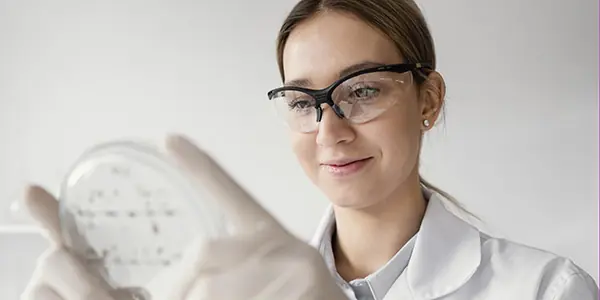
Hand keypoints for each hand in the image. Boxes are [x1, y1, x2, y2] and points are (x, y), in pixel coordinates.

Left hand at [21, 135, 346, 299]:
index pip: (229, 192)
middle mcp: (281, 245)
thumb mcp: (267, 270)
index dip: (198, 165)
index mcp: (268, 234)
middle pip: (201, 252)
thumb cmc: (294, 293)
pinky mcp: (302, 290)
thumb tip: (189, 266)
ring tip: (242, 298)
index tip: (168, 138)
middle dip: (184, 283)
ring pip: (210, 286)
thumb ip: (226, 263)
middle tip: (187, 295)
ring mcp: (293, 268)